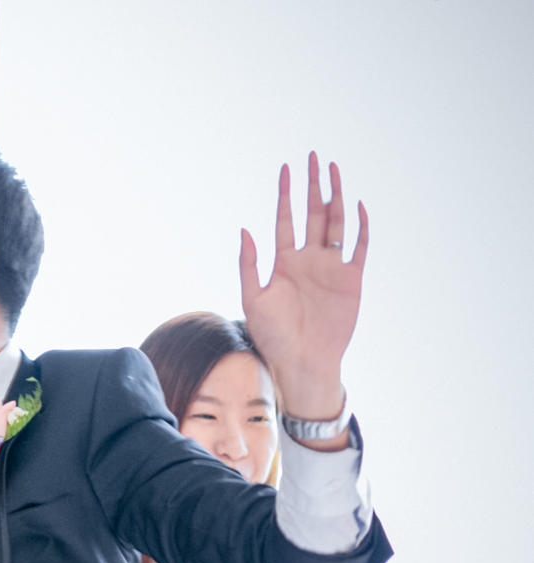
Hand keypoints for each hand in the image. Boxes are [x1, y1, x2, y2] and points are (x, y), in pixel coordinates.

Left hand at [240, 153, 367, 420]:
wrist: (302, 361)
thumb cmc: (272, 336)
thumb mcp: (253, 298)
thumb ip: (249, 264)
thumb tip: (245, 229)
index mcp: (284, 262)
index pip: (286, 219)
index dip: (286, 194)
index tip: (286, 168)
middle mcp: (309, 260)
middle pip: (313, 214)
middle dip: (313, 185)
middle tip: (313, 157)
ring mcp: (331, 267)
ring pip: (335, 223)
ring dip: (336, 197)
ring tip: (333, 170)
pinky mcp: (352, 279)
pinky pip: (359, 246)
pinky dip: (360, 226)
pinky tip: (357, 206)